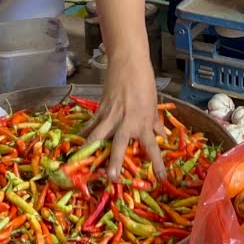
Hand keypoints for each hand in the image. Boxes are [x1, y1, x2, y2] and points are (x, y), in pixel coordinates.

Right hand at [84, 57, 166, 180]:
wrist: (129, 64)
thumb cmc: (145, 83)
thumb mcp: (153, 105)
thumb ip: (156, 123)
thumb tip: (163, 136)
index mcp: (144, 123)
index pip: (152, 148)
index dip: (158, 165)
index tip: (161, 179)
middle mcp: (127, 123)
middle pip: (119, 146)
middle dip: (114, 163)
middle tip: (111, 178)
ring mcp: (111, 116)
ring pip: (98, 137)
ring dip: (91, 150)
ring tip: (84, 163)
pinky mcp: (100, 109)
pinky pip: (91, 124)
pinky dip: (85, 133)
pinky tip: (79, 142)